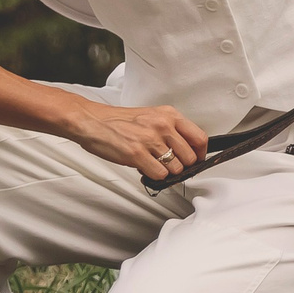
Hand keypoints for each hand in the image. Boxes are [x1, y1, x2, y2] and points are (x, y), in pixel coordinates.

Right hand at [66, 102, 209, 180]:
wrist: (93, 121)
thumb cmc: (119, 121)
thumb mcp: (151, 117)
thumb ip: (170, 131)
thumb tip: (187, 152)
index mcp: (169, 115)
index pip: (200, 138)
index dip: (200, 155)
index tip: (196, 161)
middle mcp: (162, 125)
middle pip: (190, 157)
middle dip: (181, 167)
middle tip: (169, 167)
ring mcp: (150, 140)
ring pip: (176, 169)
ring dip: (166, 173)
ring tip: (153, 165)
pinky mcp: (137, 154)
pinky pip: (159, 175)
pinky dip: (154, 177)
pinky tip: (144, 169)